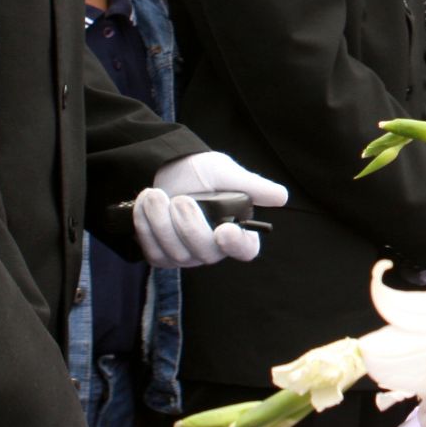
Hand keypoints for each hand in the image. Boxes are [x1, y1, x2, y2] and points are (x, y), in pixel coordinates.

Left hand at [133, 151, 288, 267]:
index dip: (237, 244)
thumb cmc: (200, 173)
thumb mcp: (225, 172)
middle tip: (180, 200)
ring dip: (161, 223)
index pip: (245, 249)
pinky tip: (144, 204)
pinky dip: (146, 227)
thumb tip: (282, 196)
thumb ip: (252, 185)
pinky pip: (154, 251)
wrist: (165, 171)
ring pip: (176, 254)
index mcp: (237, 230)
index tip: (225, 229)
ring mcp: (187, 255)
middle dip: (190, 227)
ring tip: (154, 193)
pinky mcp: (162, 256)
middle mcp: (214, 248)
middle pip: (207, 253)